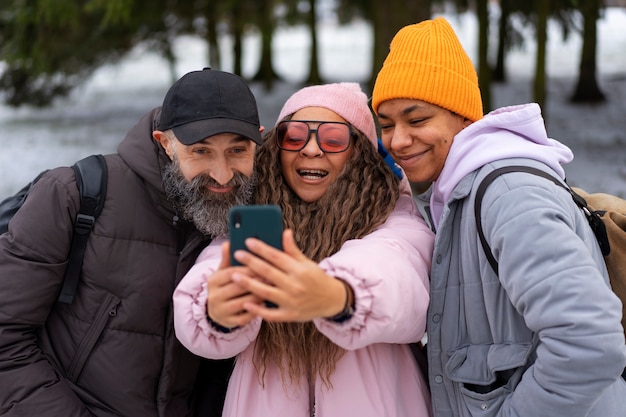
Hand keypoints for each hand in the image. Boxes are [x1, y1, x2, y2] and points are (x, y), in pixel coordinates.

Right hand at [206, 242, 264, 328]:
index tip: (265, 264)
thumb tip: (228, 242)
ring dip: (259, 295)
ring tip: (272, 289)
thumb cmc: (225, 286)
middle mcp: (214, 296)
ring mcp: (221, 311)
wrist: (217, 310)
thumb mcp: (224, 272)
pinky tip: (267, 303)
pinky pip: (246, 317)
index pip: (233, 272)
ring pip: (244, 302)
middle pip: (239, 287)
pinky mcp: (230, 323)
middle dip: (257, 281)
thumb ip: (227, 258)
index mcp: (213, 281)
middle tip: (273, 277)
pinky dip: (257, 310)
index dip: (249, 268)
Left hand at [230, 229, 348, 321]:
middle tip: (237, 254)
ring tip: (234, 275)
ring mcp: (292, 301)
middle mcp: (295, 285)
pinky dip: (258, 310)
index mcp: (300, 269)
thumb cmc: (316, 278)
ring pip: (266, 292)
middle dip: (251, 262)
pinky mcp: (290, 315)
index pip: (277, 256)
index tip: (248, 241)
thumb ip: (293, 250)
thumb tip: (285, 232)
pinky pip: (271, 314)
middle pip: (268, 272)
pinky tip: (246, 303)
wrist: (332, 300)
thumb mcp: (307, 263)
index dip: (261, 248)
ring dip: (249, 284)